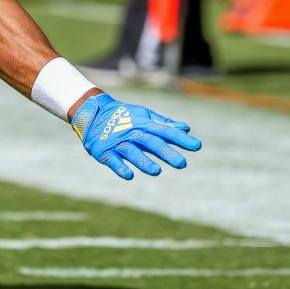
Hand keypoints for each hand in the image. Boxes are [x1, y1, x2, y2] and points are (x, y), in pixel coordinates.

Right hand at [70, 93, 201, 179]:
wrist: (93, 112)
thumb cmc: (123, 116)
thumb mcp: (144, 116)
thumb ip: (164, 123)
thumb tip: (185, 128)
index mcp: (144, 124)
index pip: (165, 132)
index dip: (180, 139)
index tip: (196, 146)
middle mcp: (133, 133)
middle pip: (151, 143)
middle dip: (166, 152)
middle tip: (182, 163)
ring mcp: (119, 142)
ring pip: (133, 152)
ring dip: (144, 162)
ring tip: (157, 171)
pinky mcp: (105, 151)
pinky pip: (113, 160)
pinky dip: (120, 167)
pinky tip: (129, 175)